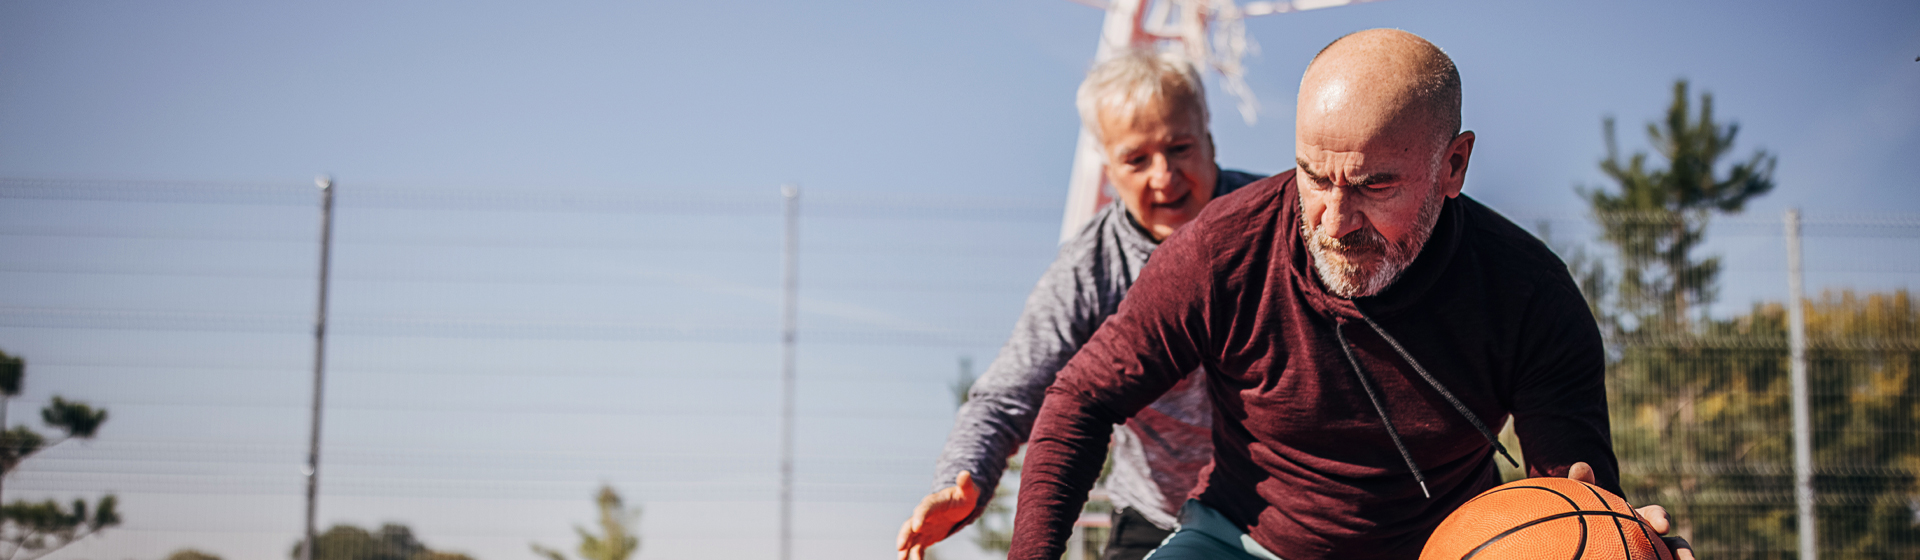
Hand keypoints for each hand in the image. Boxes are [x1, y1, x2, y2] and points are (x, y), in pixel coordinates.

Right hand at [896, 471, 983, 559]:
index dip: (920, 516)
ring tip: (901, 559)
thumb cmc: (963, 496)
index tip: (917, 527)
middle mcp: (924, 515)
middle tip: (900, 547)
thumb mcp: (967, 491)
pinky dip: (914, 555)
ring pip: (911, 537)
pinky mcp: (925, 536)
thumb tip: (965, 473)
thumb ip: (966, 484)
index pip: (924, 508)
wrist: (958, 505)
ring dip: (905, 548)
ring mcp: (923, 526)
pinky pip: (918, 546)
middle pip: (910, 524)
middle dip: (905, 535)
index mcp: (933, 502)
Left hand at [1567, 462, 1695, 559]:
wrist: (1595, 539)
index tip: (1663, 527)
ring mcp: (1655, 553)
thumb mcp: (1589, 501)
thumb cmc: (1593, 516)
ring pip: (1673, 559)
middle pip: (1676, 547)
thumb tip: (1581, 467)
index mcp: (1642, 519)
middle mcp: (1654, 540)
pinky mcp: (1652, 558)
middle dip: (1684, 553)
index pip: (1657, 516)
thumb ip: (1584, 485)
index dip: (1661, 519)